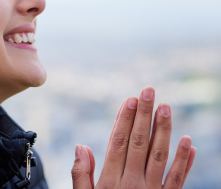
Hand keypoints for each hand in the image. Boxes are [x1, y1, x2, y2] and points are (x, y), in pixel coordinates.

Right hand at [71, 87, 195, 188]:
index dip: (124, 120)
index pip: (119, 143)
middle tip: (149, 91)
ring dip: (164, 131)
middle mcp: (133, 184)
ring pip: (159, 156)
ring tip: (167, 108)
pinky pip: (177, 180)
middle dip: (144, 116)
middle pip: (139, 143)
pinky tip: (189, 142)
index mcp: (111, 182)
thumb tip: (82, 146)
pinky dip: (184, 161)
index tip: (130, 100)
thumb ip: (81, 175)